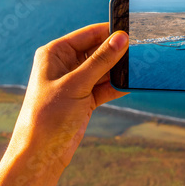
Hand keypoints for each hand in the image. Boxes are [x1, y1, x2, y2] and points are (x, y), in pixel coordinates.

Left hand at [6, 22, 127, 174]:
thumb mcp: (76, 85)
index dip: (111, 32)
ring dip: (120, 71)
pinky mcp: (85, 99)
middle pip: (99, 51)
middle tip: (142, 51)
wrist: (41, 154)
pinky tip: (133, 85)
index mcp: (56, 53)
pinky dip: (117, 87)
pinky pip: (105, 87)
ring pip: (104, 70)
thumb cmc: (48, 116)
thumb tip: (121, 39)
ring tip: (141, 68)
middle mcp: (65, 65)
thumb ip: (100, 61)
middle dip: (118, 53)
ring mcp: (76, 83)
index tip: (134, 31)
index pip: (89, 34)